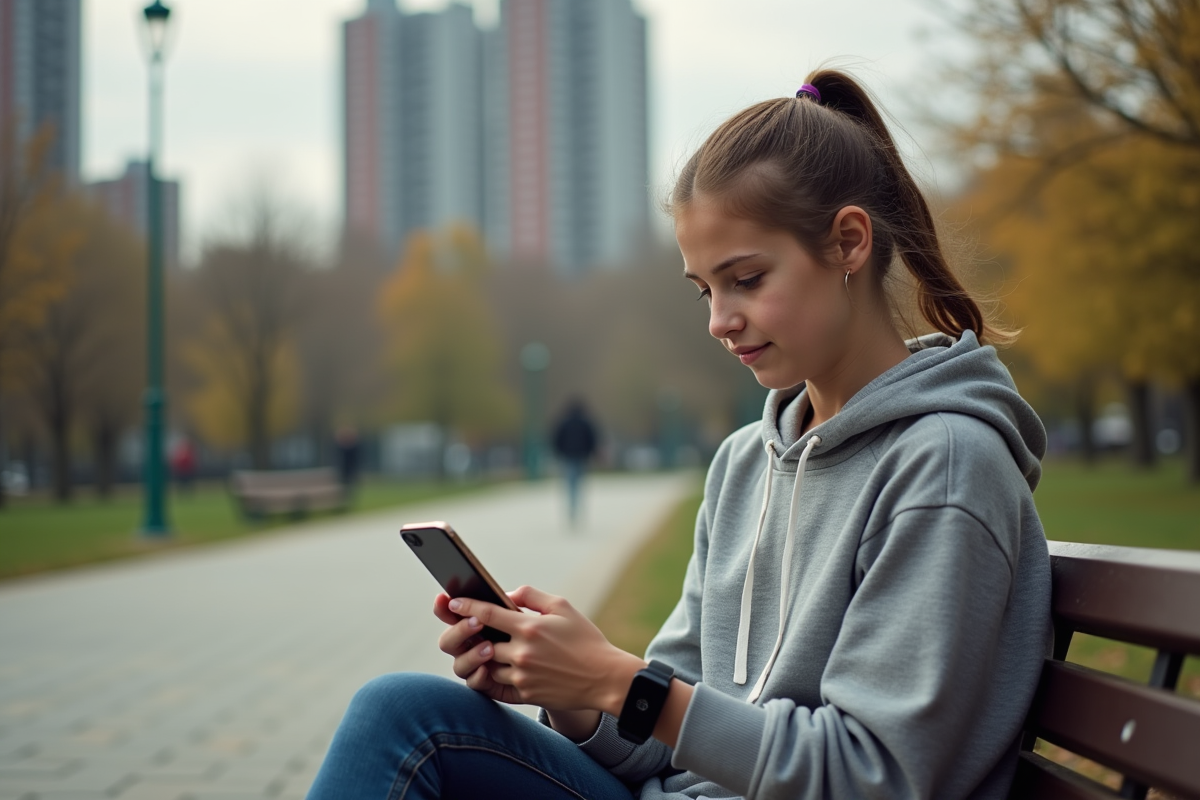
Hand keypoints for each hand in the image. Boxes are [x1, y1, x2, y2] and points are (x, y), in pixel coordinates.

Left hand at [444, 586, 644, 713]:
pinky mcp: (525, 695)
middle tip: (469, 628)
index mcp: (530, 627)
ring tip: (490, 648)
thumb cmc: (585, 639)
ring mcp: (522, 677)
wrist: (604, 678)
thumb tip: (505, 595)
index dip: (465, 606)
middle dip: (473, 635)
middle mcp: (522, 653)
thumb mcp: (563, 607)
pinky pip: (498, 686)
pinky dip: (495, 675)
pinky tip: (500, 667)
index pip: (486, 614)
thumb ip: (531, 596)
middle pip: (481, 642)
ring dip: (485, 656)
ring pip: (487, 665)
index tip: (452, 603)